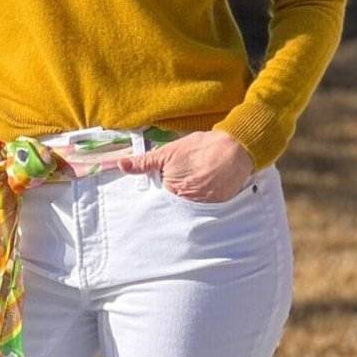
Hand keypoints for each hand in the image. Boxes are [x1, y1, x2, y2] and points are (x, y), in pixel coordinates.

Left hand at [118, 129, 254, 200]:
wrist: (236, 148)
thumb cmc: (200, 148)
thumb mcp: (168, 152)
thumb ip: (144, 162)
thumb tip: (121, 165)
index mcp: (171, 190)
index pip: (158, 199)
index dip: (161, 191)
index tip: (168, 183)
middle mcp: (186, 203)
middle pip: (174, 205)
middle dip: (174, 197)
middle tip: (186, 180)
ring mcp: (203, 206)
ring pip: (189, 208)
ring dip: (190, 200)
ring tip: (198, 182)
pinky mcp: (218, 207)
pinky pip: (206, 209)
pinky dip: (205, 201)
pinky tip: (209, 188)